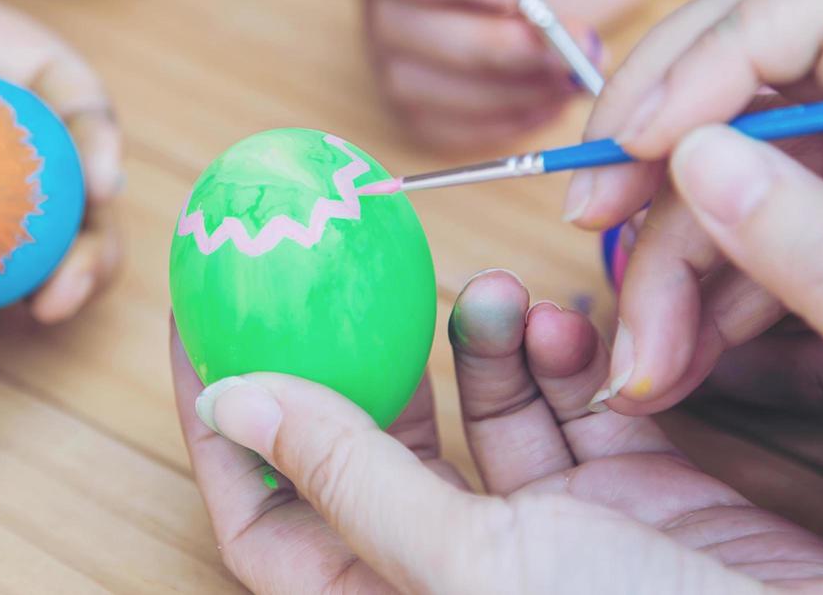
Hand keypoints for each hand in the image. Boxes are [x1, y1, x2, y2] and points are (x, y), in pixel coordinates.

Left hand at [174, 269, 822, 591]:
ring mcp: (540, 523)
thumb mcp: (471, 561)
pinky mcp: (618, 485)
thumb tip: (235, 401)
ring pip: (469, 403)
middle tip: (332, 261)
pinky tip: (562, 324)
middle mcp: (452, 560)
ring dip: (470, 336)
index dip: (222, 414)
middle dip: (349, 351)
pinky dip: (551, 351)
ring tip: (489, 296)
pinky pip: (559, 397)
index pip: (261, 507)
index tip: (204, 315)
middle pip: (362, 441)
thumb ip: (352, 478)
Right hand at [333, 0, 678, 149]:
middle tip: (571, 39)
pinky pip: (437, 117)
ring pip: (411, 76)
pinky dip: (496, 119)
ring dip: (498, 87)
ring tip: (578, 66)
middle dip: (483, 42)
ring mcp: (401, 11)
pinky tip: (556, 93)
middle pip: (392, 18)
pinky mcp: (434, 65)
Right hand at [566, 0, 822, 545]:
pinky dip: (708, 269)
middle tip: (589, 221)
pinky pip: (764, 200)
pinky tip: (684, 347)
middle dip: (657, 140)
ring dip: (671, 244)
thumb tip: (696, 155)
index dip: (719, 45)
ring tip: (647, 357)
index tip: (639, 141)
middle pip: (759, 54)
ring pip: (742, 146)